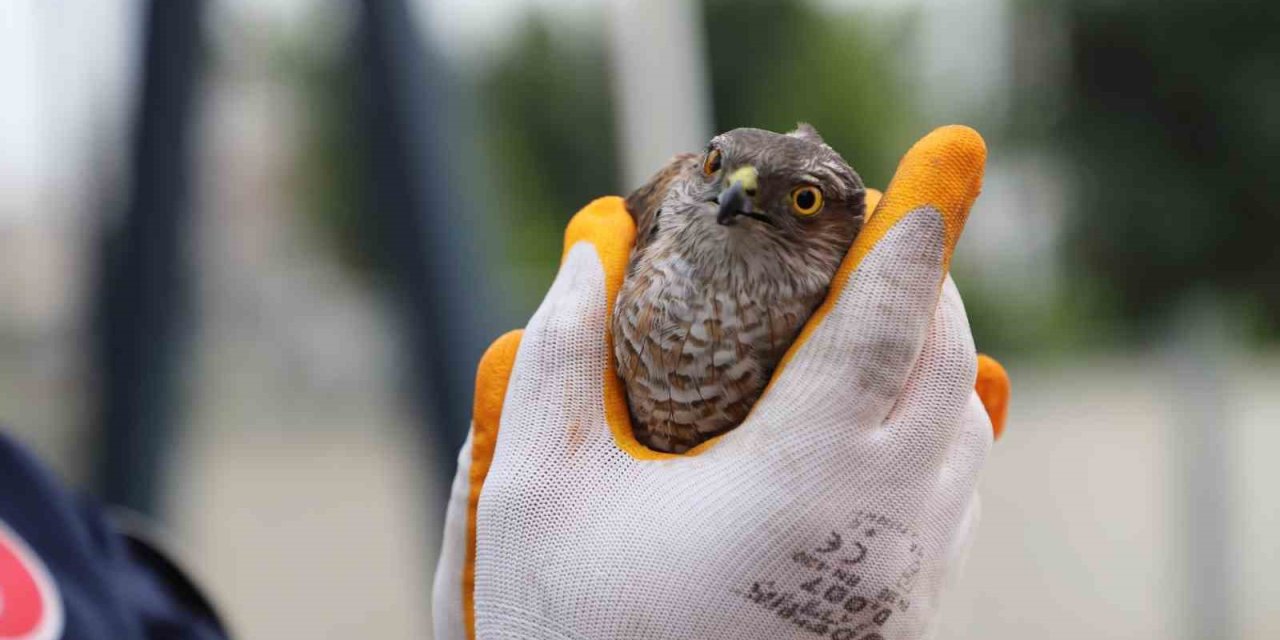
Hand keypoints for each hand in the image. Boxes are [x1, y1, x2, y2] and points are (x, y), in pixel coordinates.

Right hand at [433, 126, 1008, 639]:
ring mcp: (907, 580)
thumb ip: (558, 362)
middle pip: (948, 363)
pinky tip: (887, 424)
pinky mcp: (909, 621)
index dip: (911, 233)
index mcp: (803, 480)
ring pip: (966, 433)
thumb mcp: (537, 495)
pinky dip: (940, 433)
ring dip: (937, 361)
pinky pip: (957, 498)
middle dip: (924, 286)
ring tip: (878, 322)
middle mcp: (883, 524)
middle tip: (879, 241)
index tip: (934, 170)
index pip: (885, 321)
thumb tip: (586, 257)